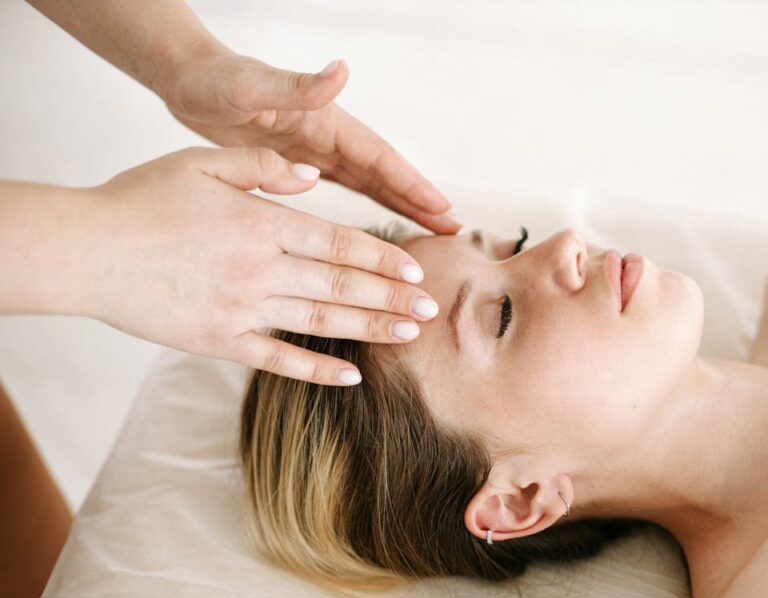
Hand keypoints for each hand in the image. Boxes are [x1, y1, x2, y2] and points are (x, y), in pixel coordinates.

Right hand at [84, 147, 439, 384]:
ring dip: (371, 329)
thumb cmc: (141, 201)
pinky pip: (278, 359)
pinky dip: (316, 369)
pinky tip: (351, 376)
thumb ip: (262, 167)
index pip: (340, 243)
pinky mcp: (220, 341)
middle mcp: (261, 269)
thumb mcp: (201, 162)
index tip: (416, 269)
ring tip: (408, 335)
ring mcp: (242, 310)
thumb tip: (313, 176)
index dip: (382, 257)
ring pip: (322, 323)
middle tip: (432, 310)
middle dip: (393, 298)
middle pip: (342, 286)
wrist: (86, 252)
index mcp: (261, 223)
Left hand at [158, 52, 460, 234]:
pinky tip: (382, 228)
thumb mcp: (253, 85)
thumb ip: (298, 84)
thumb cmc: (217, 81)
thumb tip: (341, 70)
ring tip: (433, 233)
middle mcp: (330, 138)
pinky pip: (346, 191)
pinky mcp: (303, 164)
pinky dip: (370, 207)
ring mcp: (319, 152)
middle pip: (385, 175)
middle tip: (454, 231)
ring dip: (402, 208)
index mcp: (326, 122)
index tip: (442, 208)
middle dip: (420, 203)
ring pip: (371, 186)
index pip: (379, 158)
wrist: (189, 81)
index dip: (411, 184)